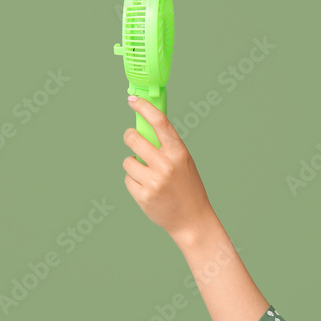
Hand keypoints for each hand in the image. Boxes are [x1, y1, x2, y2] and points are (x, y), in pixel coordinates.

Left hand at [122, 95, 214, 242]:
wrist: (192, 220)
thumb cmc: (188, 187)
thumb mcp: (184, 162)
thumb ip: (166, 146)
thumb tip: (144, 125)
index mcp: (179, 153)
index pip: (160, 122)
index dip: (144, 107)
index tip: (133, 99)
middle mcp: (166, 165)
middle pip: (134, 139)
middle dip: (130, 137)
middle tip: (132, 139)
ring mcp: (154, 181)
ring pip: (127, 162)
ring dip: (133, 165)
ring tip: (147, 175)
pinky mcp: (143, 196)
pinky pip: (128, 180)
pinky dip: (134, 182)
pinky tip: (148, 189)